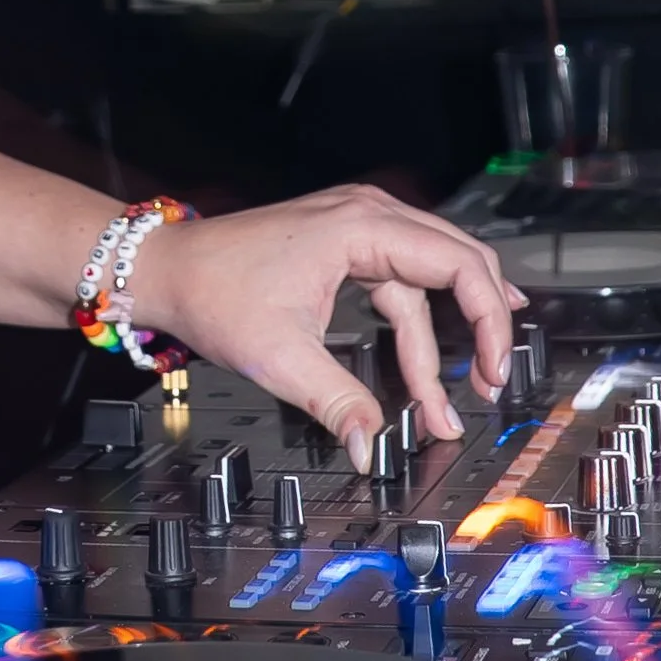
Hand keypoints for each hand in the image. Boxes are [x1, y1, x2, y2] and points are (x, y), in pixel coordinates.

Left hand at [128, 185, 519, 469]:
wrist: (167, 270)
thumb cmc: (212, 290)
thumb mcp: (279, 357)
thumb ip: (337, 402)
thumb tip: (370, 446)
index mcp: (361, 226)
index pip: (458, 265)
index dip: (488, 320)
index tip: (494, 369)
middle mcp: (368, 214)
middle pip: (458, 262)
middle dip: (480, 326)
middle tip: (494, 380)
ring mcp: (358, 224)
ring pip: (430, 278)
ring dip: (444, 337)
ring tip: (452, 399)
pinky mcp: (346, 243)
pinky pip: (401, 280)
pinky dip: (419, 322)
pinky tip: (442, 347)